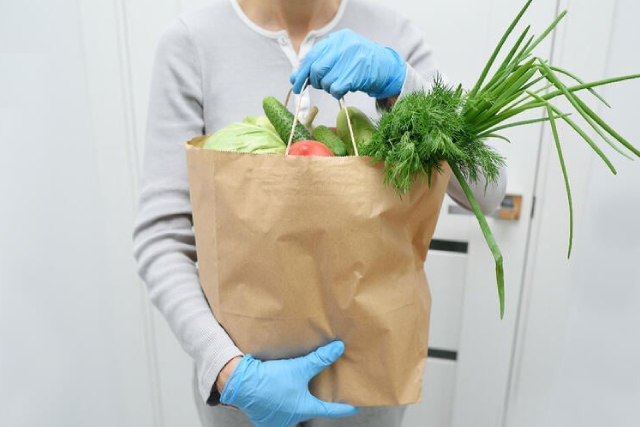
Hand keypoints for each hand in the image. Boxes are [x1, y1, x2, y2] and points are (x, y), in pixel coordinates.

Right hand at [220, 341, 359, 426]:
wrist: (241, 384)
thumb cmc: (271, 379)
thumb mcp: (299, 367)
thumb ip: (320, 359)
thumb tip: (339, 348)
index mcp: (304, 409)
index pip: (331, 411)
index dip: (344, 408)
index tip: (354, 406)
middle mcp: (292, 419)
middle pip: (310, 410)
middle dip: (315, 402)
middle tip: (320, 392)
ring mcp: (277, 421)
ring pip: (293, 411)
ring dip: (296, 402)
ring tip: (296, 390)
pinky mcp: (264, 418)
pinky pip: (278, 412)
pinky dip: (282, 403)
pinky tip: (279, 393)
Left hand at [290, 29, 405, 99]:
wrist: (387, 68)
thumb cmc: (361, 64)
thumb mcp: (341, 56)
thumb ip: (319, 63)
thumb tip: (295, 78)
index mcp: (337, 39)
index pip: (312, 56)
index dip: (302, 72)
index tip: (296, 84)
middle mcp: (343, 46)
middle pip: (317, 69)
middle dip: (316, 82)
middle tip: (322, 85)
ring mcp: (351, 59)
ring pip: (326, 81)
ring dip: (329, 88)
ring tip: (339, 84)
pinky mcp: (356, 74)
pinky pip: (336, 89)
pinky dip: (336, 93)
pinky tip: (343, 89)